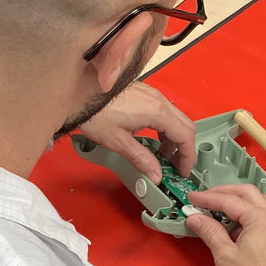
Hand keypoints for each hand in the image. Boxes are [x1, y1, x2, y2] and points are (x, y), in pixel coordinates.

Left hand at [79, 82, 195, 183]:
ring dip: (175, 139)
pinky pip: (165, 112)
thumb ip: (141, 159)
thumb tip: (156, 175)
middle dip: (184, 149)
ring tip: (163, 157)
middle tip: (177, 167)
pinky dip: (165, 129)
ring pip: (176, 119)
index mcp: (156, 112)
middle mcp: (158, 100)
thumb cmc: (94, 112)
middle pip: (186, 126)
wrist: (77, 90)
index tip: (184, 171)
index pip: (185, 136)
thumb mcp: (118, 141)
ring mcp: (152, 95)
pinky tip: (154, 140)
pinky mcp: (144, 94)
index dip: (188, 156)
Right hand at [184, 184, 265, 265]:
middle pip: (248, 193)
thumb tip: (195, 217)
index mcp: (261, 219)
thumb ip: (210, 232)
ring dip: (243, 199)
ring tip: (225, 207)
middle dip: (225, 193)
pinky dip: (254, 210)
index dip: (208, 198)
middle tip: (206, 198)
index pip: (230, 201)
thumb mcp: (225, 256)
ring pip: (262, 200)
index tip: (192, 198)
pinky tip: (242, 222)